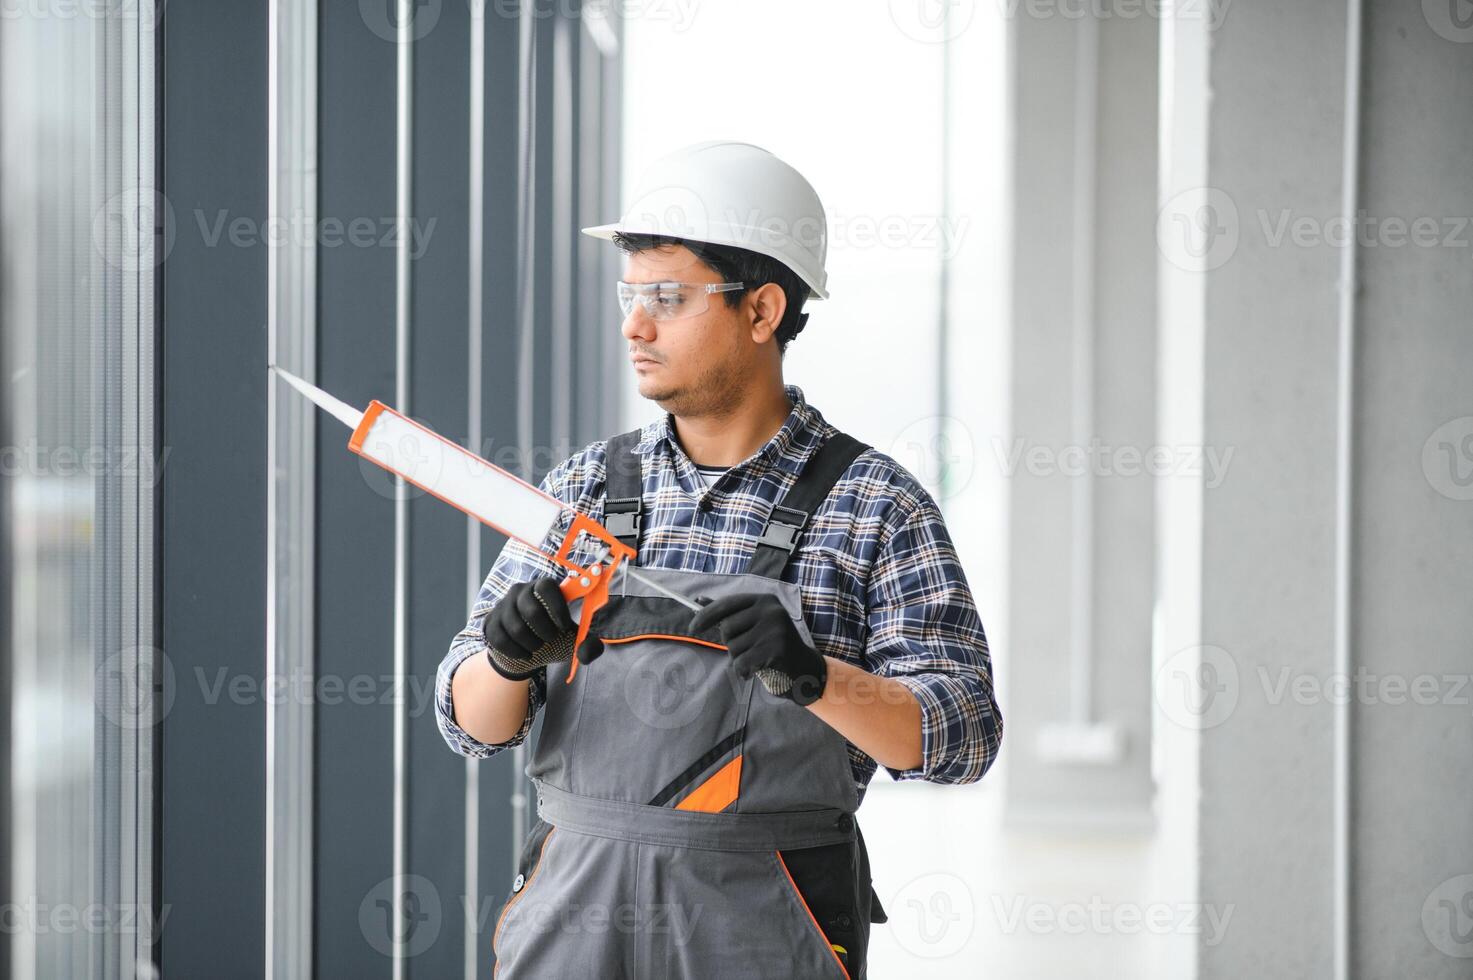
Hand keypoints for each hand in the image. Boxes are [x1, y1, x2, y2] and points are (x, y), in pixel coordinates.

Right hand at [479, 577, 580, 679]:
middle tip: (551, 639)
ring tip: (538, 647)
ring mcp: (502, 606)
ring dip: (532, 645)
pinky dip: (517, 652)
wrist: (527, 652)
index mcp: (543, 588)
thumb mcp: (574, 642)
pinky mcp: (490, 622)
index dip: (556, 607)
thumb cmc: (554, 640)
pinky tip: (525, 654)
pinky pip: (501, 639)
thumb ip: (589, 647)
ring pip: (516, 628)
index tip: (564, 626)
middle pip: (531, 609)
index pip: (546, 586)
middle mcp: (520, 591)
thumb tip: (587, 650)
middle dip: (545, 631)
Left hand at [688, 592, 827, 705]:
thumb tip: (698, 601)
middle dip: (730, 643)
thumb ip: (728, 613)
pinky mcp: (777, 650)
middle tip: (747, 648)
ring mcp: (775, 630)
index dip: (705, 616)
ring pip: (733, 648)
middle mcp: (771, 611)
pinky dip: (742, 671)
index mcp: (764, 600)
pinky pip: (741, 663)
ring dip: (738, 658)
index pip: (726, 604)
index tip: (692, 628)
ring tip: (756, 658)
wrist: (804, 667)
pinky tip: (755, 669)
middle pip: (727, 628)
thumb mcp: (753, 623)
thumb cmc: (772, 643)